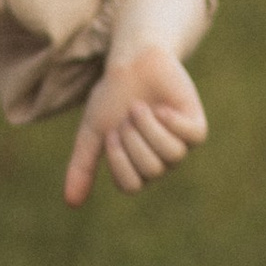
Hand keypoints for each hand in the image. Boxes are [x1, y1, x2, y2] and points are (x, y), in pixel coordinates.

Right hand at [65, 45, 208, 206]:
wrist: (132, 63)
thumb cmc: (113, 98)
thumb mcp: (93, 132)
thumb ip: (82, 166)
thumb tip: (70, 203)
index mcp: (136, 168)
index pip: (130, 185)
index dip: (119, 158)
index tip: (112, 132)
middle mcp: (161, 162)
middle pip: (152, 170)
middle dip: (134, 139)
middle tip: (129, 115)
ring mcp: (180, 145)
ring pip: (173, 155)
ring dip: (150, 127)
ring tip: (141, 107)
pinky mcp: (196, 127)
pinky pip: (191, 138)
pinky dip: (171, 121)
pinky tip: (161, 107)